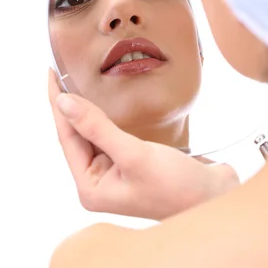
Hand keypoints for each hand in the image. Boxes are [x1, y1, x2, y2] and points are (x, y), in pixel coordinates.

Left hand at [49, 70, 238, 220]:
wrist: (216, 198)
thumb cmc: (176, 185)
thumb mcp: (134, 154)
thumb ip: (98, 127)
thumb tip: (64, 102)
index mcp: (91, 186)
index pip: (67, 136)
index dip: (58, 104)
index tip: (52, 73)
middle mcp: (100, 180)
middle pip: (78, 134)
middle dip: (70, 104)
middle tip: (63, 69)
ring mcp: (117, 171)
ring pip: (95, 132)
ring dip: (89, 108)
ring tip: (77, 79)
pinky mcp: (134, 161)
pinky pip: (113, 133)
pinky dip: (108, 115)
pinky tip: (106, 99)